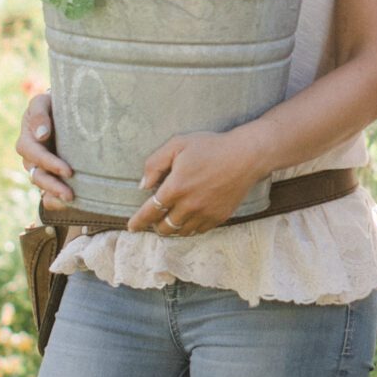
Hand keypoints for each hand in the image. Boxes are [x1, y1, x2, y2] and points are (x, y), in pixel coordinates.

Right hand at [17, 91, 73, 201]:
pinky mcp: (50, 175)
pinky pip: (47, 193)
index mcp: (27, 141)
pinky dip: (55, 200)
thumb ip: (39, 115)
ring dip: (55, 194)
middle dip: (53, 186)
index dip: (50, 164)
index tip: (68, 171)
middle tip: (70, 195)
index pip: (35, 155)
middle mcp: (31, 158)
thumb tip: (42, 135)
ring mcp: (40, 168)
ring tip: (71, 200)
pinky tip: (68, 205)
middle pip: (38, 176)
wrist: (61, 109)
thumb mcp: (42, 103)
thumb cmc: (51, 104)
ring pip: (43, 186)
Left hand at [128, 130, 263, 236]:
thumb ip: (155, 164)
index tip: (131, 227)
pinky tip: (189, 219)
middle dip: (155, 226)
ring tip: (171, 220)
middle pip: (165, 227)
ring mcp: (205, 213)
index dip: (138, 222)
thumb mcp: (177, 145)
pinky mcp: (219, 217)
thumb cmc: (210, 146)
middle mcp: (189, 206)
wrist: (245, 156)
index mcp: (175, 188)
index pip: (150, 212)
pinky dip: (190, 228)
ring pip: (182, 232)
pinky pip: (199, 231)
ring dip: (172, 229)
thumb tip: (144, 186)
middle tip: (155, 219)